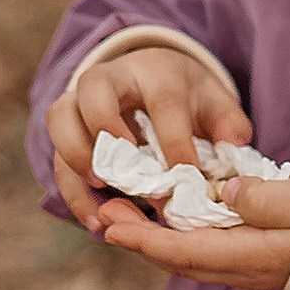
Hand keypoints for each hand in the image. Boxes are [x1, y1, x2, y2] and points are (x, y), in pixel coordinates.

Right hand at [45, 46, 252, 235]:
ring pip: (60, 116)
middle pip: (95, 90)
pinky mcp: (65, 126)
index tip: (186, 179)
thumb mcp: (214, 103)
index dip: (174, 141)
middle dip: (106, 132)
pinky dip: (71, 189)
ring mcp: (80, 98)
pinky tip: (96, 219)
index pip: (162, 100)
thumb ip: (229, 125)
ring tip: (102, 196)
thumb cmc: (186, 98)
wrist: (151, 78)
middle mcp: (111, 77)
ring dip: (75, 157)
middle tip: (124, 175)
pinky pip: (55, 153)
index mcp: (156, 70)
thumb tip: (233, 150)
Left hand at [96, 168, 289, 289]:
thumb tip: (226, 194)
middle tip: (107, 213)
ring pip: (193, 260)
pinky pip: (210, 255)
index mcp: (254, 255)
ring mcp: (256, 270)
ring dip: (159, 241)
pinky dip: (184, 240)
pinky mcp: (264, 261)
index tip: (110, 224)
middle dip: (140, 240)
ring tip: (132, 216)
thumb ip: (263, 197)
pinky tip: (177, 220)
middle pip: (180, 261)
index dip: (142, 239)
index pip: (183, 251)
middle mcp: (248, 271)